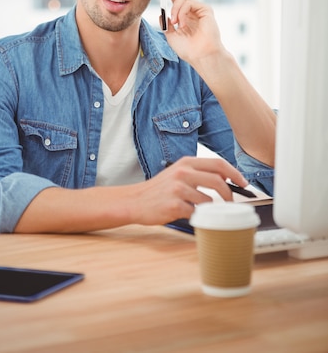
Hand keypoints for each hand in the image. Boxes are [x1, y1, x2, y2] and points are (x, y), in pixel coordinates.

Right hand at [130, 156, 247, 224]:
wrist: (135, 201)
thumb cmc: (160, 189)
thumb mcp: (178, 173)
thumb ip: (199, 173)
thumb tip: (226, 178)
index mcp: (186, 162)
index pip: (218, 164)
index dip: (235, 173)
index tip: (243, 183)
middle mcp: (183, 173)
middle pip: (219, 181)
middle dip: (229, 195)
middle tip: (230, 203)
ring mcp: (178, 189)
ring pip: (208, 200)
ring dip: (208, 208)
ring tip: (198, 209)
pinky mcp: (175, 205)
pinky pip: (196, 213)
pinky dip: (196, 216)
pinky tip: (186, 214)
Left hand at [157, 0, 224, 65]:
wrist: (201, 56)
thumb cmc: (189, 50)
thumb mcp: (171, 36)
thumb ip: (166, 25)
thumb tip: (162, 14)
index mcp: (184, 15)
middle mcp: (192, 10)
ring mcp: (199, 9)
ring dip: (175, 9)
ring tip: (174, 22)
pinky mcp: (206, 10)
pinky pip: (189, 3)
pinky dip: (182, 12)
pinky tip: (182, 24)